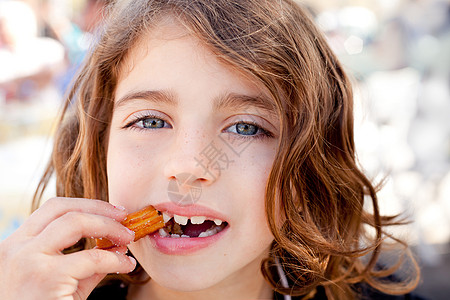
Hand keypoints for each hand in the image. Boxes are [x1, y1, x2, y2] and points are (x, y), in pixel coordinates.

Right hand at [0, 197, 135, 299]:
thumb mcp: (58, 282)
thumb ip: (83, 263)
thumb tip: (116, 248)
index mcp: (15, 245)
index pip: (52, 209)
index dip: (86, 204)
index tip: (112, 211)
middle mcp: (16, 248)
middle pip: (64, 209)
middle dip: (101, 209)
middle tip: (125, 218)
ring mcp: (28, 260)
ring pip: (76, 222)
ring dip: (109, 227)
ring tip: (127, 238)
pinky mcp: (45, 277)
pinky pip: (92, 258)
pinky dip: (115, 259)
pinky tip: (125, 265)